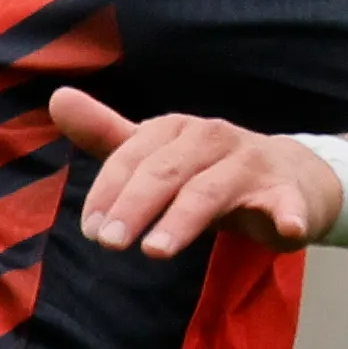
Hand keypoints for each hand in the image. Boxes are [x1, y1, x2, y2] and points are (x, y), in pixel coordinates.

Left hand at [50, 88, 333, 259]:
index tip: (91, 228)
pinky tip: (286, 227)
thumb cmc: (208, 170)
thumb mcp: (155, 153)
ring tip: (156, 251)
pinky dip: (288, 212)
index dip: (108, 191)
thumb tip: (58, 98)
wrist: (289, 176)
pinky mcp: (286, 192)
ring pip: (211, 190)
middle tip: (108, 243)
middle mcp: (212, 138)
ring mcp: (251, 164)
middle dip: (134, 206)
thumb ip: (106, 134)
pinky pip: (287, 201)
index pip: (133, 156)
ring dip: (182, 219)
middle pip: (167, 172)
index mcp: (176, 129)